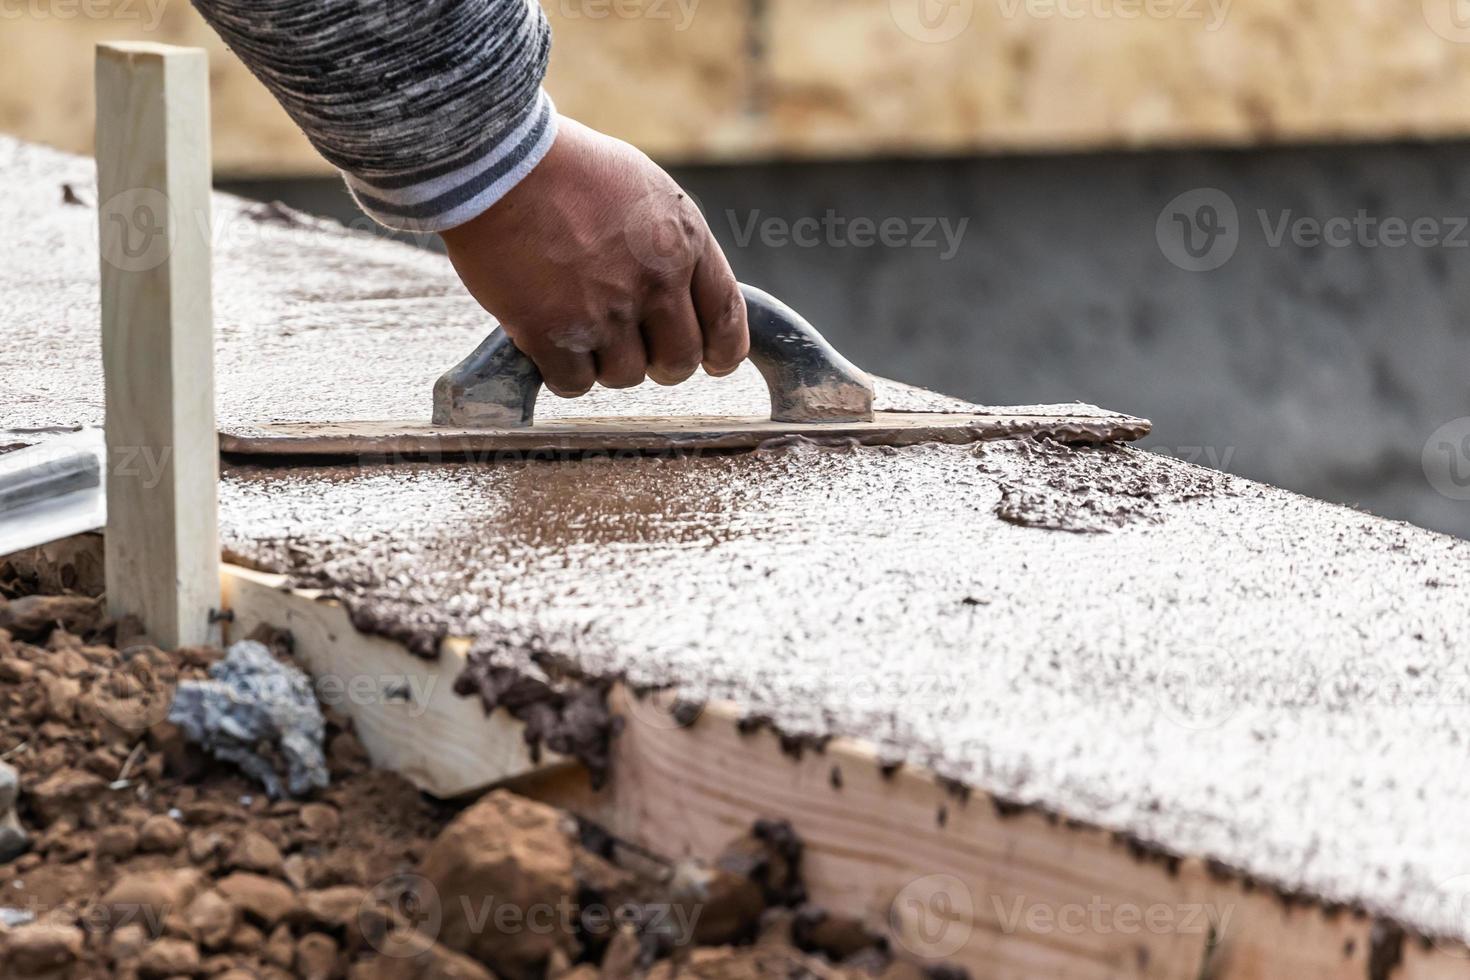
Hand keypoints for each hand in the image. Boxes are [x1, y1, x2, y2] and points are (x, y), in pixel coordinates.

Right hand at [439, 118, 748, 396]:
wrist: (497, 161)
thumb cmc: (568, 168)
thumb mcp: (647, 191)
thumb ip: (673, 246)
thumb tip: (683, 295)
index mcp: (683, 243)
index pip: (726, 319)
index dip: (722, 352)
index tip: (713, 363)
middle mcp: (653, 283)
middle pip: (679, 362)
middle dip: (660, 362)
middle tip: (635, 346)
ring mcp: (603, 312)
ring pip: (625, 377)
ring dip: (606, 363)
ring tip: (582, 327)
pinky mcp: (551, 333)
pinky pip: (574, 384)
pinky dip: (563, 372)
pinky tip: (550, 342)